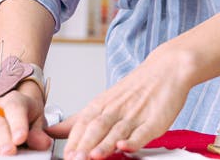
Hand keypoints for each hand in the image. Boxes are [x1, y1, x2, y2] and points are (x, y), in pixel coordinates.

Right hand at [0, 83, 53, 154]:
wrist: (16, 108)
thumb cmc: (26, 116)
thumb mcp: (37, 121)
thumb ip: (38, 132)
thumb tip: (42, 142)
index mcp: (14, 101)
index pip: (16, 108)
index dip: (18, 123)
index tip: (21, 138)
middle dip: (2, 137)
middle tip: (8, 151)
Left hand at [46, 48, 193, 159]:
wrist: (167, 69)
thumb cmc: (136, 89)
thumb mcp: (103, 101)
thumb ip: (79, 120)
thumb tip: (52, 131)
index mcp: (102, 105)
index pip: (82, 123)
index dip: (72, 140)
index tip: (64, 155)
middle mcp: (116, 109)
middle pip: (96, 127)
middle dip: (83, 145)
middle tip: (74, 159)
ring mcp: (136, 115)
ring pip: (116, 131)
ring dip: (103, 145)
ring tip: (92, 157)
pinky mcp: (155, 120)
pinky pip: (143, 132)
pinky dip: (133, 140)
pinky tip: (124, 147)